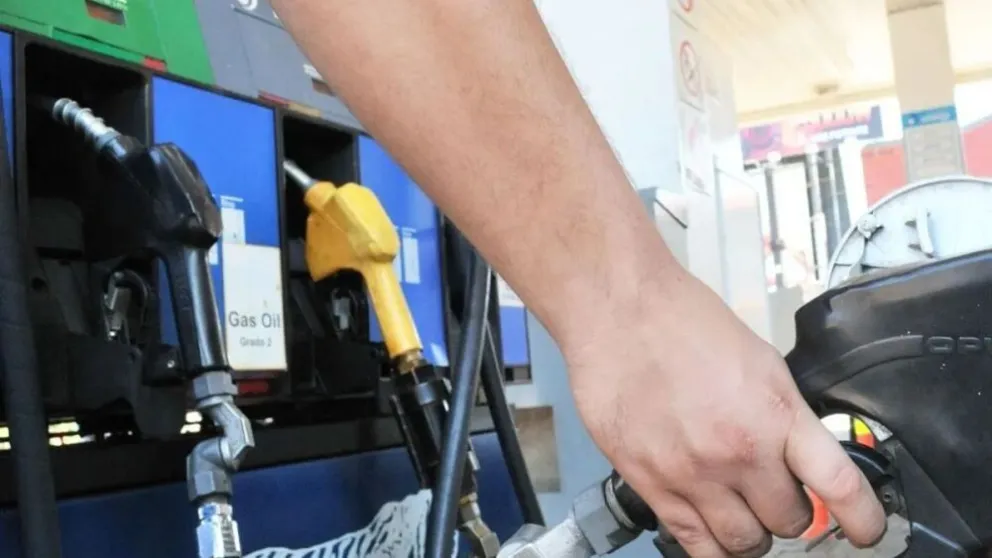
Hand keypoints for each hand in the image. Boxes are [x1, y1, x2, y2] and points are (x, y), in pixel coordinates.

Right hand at [565, 272, 886, 556]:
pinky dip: (711, 546)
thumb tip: (796, 455)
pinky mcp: (651, 482)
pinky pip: (692, 542)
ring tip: (743, 515)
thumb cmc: (681, 321)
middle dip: (792, 515)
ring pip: (744, 543)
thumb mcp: (758, 360)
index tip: (867, 530)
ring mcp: (693, 473)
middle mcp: (739, 450)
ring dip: (752, 535)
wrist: (619, 310)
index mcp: (775, 412)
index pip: (839, 486)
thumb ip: (781, 413)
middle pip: (790, 523)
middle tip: (780, 500)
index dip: (864, 520)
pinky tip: (712, 531)